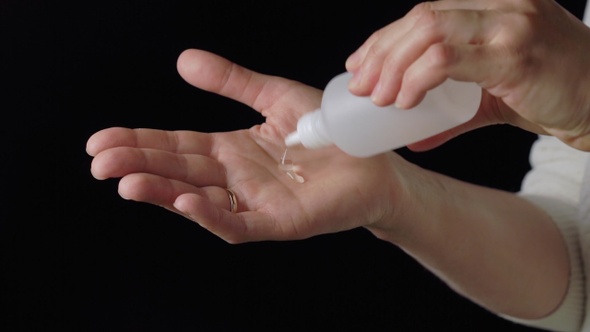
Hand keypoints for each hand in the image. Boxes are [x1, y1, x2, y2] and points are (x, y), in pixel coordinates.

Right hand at [86, 49, 409, 242]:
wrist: (371, 157)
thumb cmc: (327, 130)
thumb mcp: (274, 96)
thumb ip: (232, 81)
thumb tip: (183, 60)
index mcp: (231, 150)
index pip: (176, 145)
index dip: (140, 142)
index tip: (100, 140)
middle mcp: (235, 178)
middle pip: (179, 171)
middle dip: (138, 166)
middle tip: (99, 162)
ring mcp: (254, 203)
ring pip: (199, 200)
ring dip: (162, 192)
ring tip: (126, 182)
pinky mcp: (278, 222)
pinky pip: (239, 222)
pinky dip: (212, 215)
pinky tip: (185, 201)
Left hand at [345, 0, 589, 150]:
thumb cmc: (552, 93)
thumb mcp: (493, 94)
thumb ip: (452, 108)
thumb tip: (412, 136)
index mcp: (491, 6)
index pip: (424, 13)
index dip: (384, 38)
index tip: (359, 66)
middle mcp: (501, 4)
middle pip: (420, 17)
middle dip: (381, 53)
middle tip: (362, 86)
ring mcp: (510, 22)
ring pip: (428, 31)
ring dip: (393, 66)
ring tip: (379, 98)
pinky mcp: (515, 52)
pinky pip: (447, 59)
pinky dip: (417, 79)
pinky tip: (406, 100)